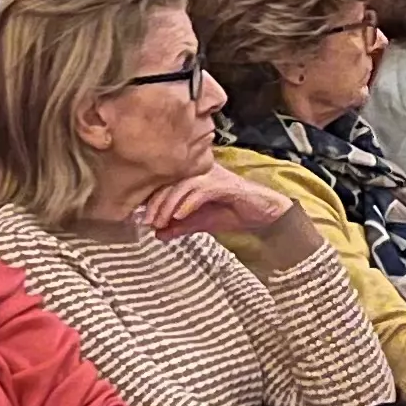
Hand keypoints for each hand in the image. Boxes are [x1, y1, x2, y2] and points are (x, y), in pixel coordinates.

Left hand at [141, 167, 297, 246]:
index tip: (142, 218)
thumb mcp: (200, 222)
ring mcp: (213, 176)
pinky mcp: (224, 184)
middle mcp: (201, 171)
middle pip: (170, 180)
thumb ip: (179, 226)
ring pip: (182, 185)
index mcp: (193, 176)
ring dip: (168, 204)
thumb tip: (157, 234)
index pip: (165, 182)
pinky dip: (187, 204)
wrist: (262, 214)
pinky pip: (200, 191)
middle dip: (155, 202)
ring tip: (161, 221)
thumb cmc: (233, 213)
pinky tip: (179, 216)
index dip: (151, 199)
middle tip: (147, 221)